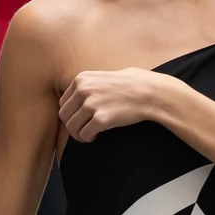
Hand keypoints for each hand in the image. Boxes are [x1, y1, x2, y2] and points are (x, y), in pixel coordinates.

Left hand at [59, 68, 182, 141]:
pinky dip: (88, 138)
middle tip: (83, 130)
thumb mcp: (106, 76)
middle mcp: (83, 90)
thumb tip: (78, 96)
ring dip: (79, 134)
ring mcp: (91, 104)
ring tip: (88, 135)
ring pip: (72, 127)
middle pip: (65, 116)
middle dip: (72, 125)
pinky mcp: (101, 119)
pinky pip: (85, 134)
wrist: (151, 92)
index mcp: (82, 79)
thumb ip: (90, 84)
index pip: (63, 102)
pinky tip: (96, 136)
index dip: (70, 114)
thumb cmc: (133, 83)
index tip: (79, 119)